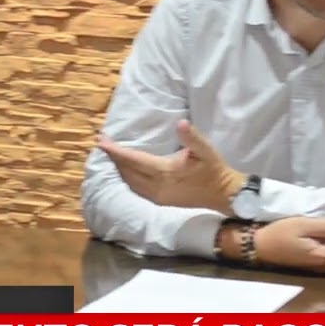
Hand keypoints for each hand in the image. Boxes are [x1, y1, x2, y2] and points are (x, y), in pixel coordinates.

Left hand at [96, 120, 244, 214]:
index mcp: (164, 171)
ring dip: (119, 169)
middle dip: (114, 158)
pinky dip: (127, 179)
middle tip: (102, 144)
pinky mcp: (161, 201)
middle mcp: (157, 186)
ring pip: (130, 182)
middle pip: (127, 172)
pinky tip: (126, 173)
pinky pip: (137, 190)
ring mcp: (158, 196)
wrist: (223, 194)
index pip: (133, 160)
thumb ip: (192, 137)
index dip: (116, 151)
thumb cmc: (214, 169)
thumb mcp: (206, 150)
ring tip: (111, 156)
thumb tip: (181, 124)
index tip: (101, 141)